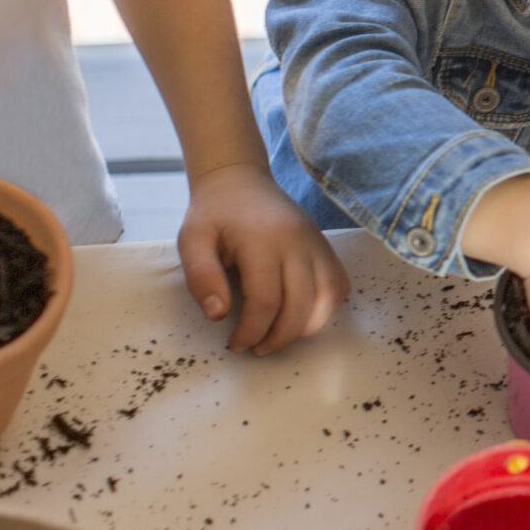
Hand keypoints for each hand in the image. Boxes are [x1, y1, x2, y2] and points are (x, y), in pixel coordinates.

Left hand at [176, 162, 350, 355]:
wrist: (240, 181)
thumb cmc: (214, 214)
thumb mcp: (191, 240)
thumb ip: (200, 277)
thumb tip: (218, 315)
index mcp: (263, 241)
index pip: (266, 301)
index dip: (251, 332)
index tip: (234, 344)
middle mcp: (298, 242)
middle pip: (301, 306)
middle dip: (278, 338)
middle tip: (256, 348)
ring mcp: (317, 243)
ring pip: (327, 299)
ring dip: (306, 328)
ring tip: (279, 336)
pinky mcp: (326, 246)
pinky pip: (338, 286)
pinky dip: (325, 309)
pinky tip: (301, 315)